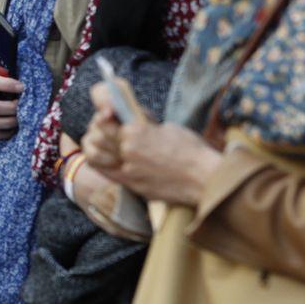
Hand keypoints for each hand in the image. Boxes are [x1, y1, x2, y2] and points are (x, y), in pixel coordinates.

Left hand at [83, 82, 220, 205]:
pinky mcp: (134, 186)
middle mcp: (128, 150)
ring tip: (103, 146)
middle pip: (100, 140)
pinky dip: (105, 167)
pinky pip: (110, 175)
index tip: (104, 117)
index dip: (103, 120)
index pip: (105, 123)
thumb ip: (145, 127)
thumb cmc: (191, 150)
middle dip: (99, 134)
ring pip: (101, 158)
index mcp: (135, 132)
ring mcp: (129, 170)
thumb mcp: (167, 128)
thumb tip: (135, 124)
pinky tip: (107, 162)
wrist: (205, 179)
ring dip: (99, 150)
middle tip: (103, 131)